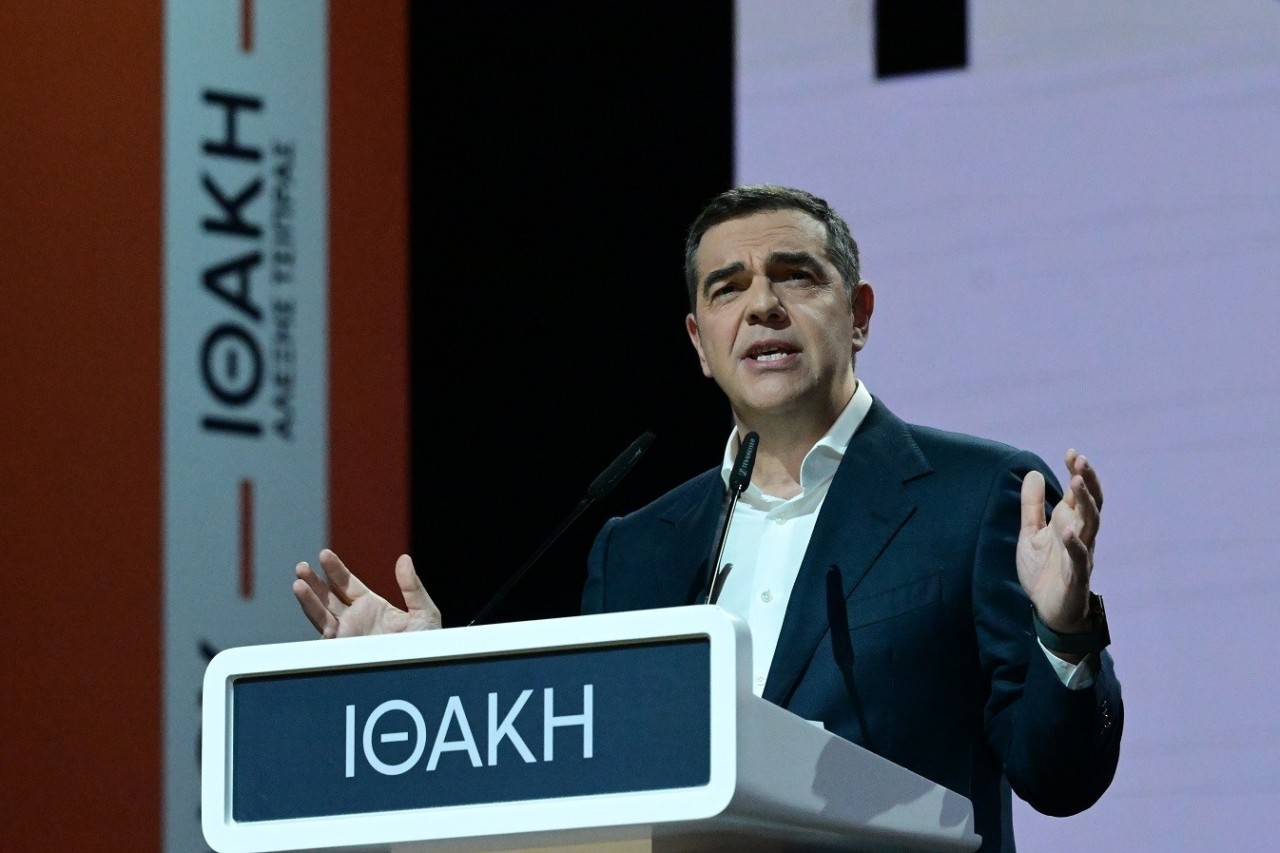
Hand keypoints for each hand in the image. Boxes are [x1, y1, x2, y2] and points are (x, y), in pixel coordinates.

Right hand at [292, 549, 441, 637]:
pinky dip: (316, 620)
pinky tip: (308, 607)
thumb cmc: (428, 645)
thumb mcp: (423, 611)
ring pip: (321, 615)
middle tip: (301, 567)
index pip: (347, 584)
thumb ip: (412, 586)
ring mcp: (348, 636)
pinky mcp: (344, 652)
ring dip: (309, 600)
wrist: (424, 670)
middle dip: (314, 582)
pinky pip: (326, 635)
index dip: (335, 570)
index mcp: (372, 607)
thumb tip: (404, 559)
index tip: (323, 555)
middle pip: (328, 598)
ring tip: (298, 583)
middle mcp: (355, 620)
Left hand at [1017, 450, 1102, 637]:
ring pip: (1091, 524)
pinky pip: (1080, 558)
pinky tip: (1067, 531)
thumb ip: (1032, 506)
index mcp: (1069, 523)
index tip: (1071, 452)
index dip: (1078, 472)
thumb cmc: (1044, 572)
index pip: (1078, 493)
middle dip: (1088, 481)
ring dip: (1086, 503)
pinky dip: (1075, 544)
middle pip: (1091, 503)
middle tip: (1080, 460)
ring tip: (1077, 482)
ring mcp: (1081, 554)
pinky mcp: (1077, 576)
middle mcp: (1079, 534)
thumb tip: (1034, 473)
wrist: (1048, 612)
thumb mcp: (1031, 534)